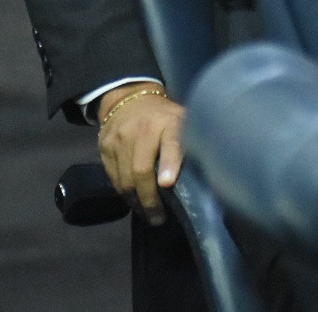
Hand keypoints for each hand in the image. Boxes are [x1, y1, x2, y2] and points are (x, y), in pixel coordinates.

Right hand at [96, 82, 185, 226]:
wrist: (130, 98)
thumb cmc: (165, 118)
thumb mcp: (183, 121)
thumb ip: (191, 144)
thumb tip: (213, 174)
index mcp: (169, 121)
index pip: (171, 142)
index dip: (170, 163)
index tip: (168, 183)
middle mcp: (142, 128)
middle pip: (141, 169)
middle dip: (150, 199)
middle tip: (159, 218)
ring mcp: (120, 137)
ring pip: (124, 178)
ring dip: (136, 202)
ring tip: (148, 215)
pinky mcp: (105, 146)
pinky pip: (113, 177)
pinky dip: (124, 193)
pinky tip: (134, 201)